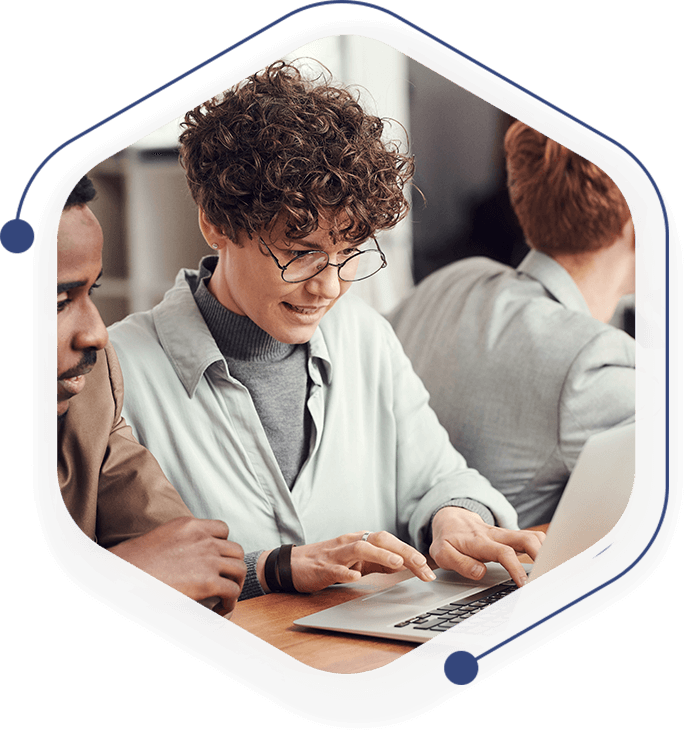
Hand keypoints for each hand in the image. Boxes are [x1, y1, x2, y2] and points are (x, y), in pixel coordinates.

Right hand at [109, 517, 245, 615]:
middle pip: (235, 550)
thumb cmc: (132, 562)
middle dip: (232, 566)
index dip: (223, 547)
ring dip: (235, 584)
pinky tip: (220, 608)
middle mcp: (202, 538)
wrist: (122, 575)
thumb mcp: (161, 537)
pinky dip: (230, 601)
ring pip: (239, 569)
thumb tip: (187, 555)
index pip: (223, 530)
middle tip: (225, 580)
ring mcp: (207, 558)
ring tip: (225, 596)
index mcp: (190, 525)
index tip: (217, 560)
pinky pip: (232, 591)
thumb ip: (180, 540)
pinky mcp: (207, 581)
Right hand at [259, 531, 436, 593]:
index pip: (390, 542)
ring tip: (396, 563)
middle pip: (380, 539)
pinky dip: (347, 571)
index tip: (427, 568)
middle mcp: (351, 542)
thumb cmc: (328, 562)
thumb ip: (379, 561)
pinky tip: (357, 577)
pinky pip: (336, 568)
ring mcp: (337, 553)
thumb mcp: (358, 561)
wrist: (293, 564)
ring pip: (360, 548)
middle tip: (421, 565)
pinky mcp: (322, 567)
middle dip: (402, 551)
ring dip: (380, 554)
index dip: (410, 553)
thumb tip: (405, 565)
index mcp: (362, 540)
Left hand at [429, 507, 544, 586]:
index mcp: (479, 541)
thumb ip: (460, 563)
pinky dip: (543, 547)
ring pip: (531, 536)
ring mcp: (504, 534)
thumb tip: (481, 572)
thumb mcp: (442, 554)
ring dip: (546, 549)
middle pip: (525, 538)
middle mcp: (495, 535)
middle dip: (541, 554)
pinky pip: (530, 538)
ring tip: (552, 568)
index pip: (503, 552)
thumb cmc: (447, 538)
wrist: (450, 518)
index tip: (524, 584)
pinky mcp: (510, 536)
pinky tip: (549, 560)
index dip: (516, 568)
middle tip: (548, 573)